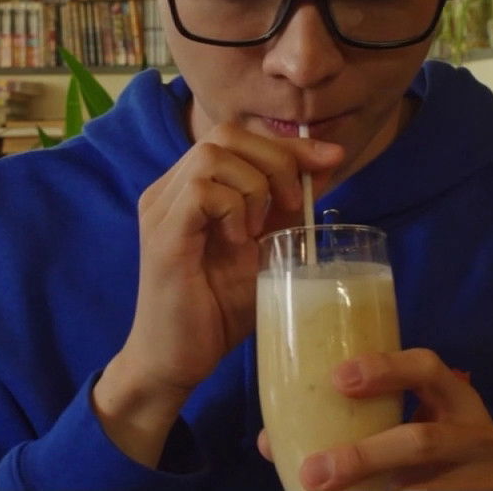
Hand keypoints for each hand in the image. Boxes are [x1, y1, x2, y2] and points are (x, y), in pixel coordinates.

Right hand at [94, 123, 341, 465]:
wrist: (176, 361)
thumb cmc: (217, 310)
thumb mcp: (266, 249)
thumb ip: (287, 209)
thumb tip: (325, 165)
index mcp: (188, 187)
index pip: (236, 136)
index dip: (287, 143)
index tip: (330, 159)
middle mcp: (168, 189)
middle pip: (225, 133)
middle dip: (276, 158)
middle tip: (295, 203)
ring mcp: (161, 209)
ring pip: (213, 153)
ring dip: (254, 185)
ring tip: (260, 228)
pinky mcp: (163, 234)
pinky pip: (202, 191)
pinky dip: (234, 208)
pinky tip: (239, 241)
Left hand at [256, 349, 492, 490]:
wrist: (481, 488)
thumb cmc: (426, 450)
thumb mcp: (401, 427)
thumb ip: (349, 422)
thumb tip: (269, 440)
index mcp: (454, 396)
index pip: (427, 367)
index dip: (385, 368)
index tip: (337, 378)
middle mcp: (478, 433)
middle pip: (420, 440)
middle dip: (362, 458)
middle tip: (312, 472)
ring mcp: (486, 477)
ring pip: (424, 490)